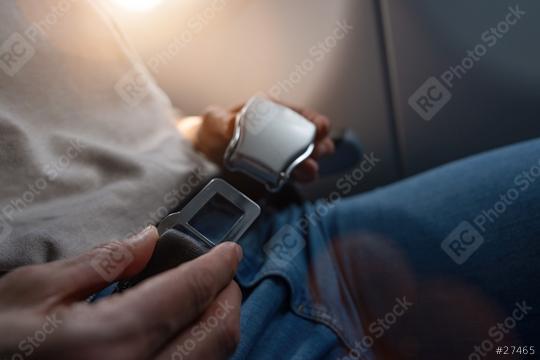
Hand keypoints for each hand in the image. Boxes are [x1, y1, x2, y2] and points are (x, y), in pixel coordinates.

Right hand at [0, 226, 242, 359]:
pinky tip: (179, 332)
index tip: (230, 252)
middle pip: (216, 336)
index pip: (188, 295)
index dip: (216, 267)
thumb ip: (102, 263)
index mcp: (110, 342)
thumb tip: (147, 241)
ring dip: (215, 326)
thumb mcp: (33, 291)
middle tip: (220, 274)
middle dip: (227, 298)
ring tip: (202, 300)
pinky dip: (197, 350)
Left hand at [183, 101, 334, 181]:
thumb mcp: (215, 121)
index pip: (304, 117)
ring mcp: (283, 158)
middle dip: (319, 148)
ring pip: (308, 161)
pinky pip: (293, 179)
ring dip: (311, 166)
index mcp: (275, 114)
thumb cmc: (212, 131)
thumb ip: (222, 121)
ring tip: (306, 171)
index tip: (320, 129)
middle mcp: (285, 136)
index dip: (316, 122)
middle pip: (314, 142)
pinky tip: (290, 180)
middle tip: (314, 154)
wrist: (201, 156)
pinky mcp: (276, 177)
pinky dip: (296, 180)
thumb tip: (232, 125)